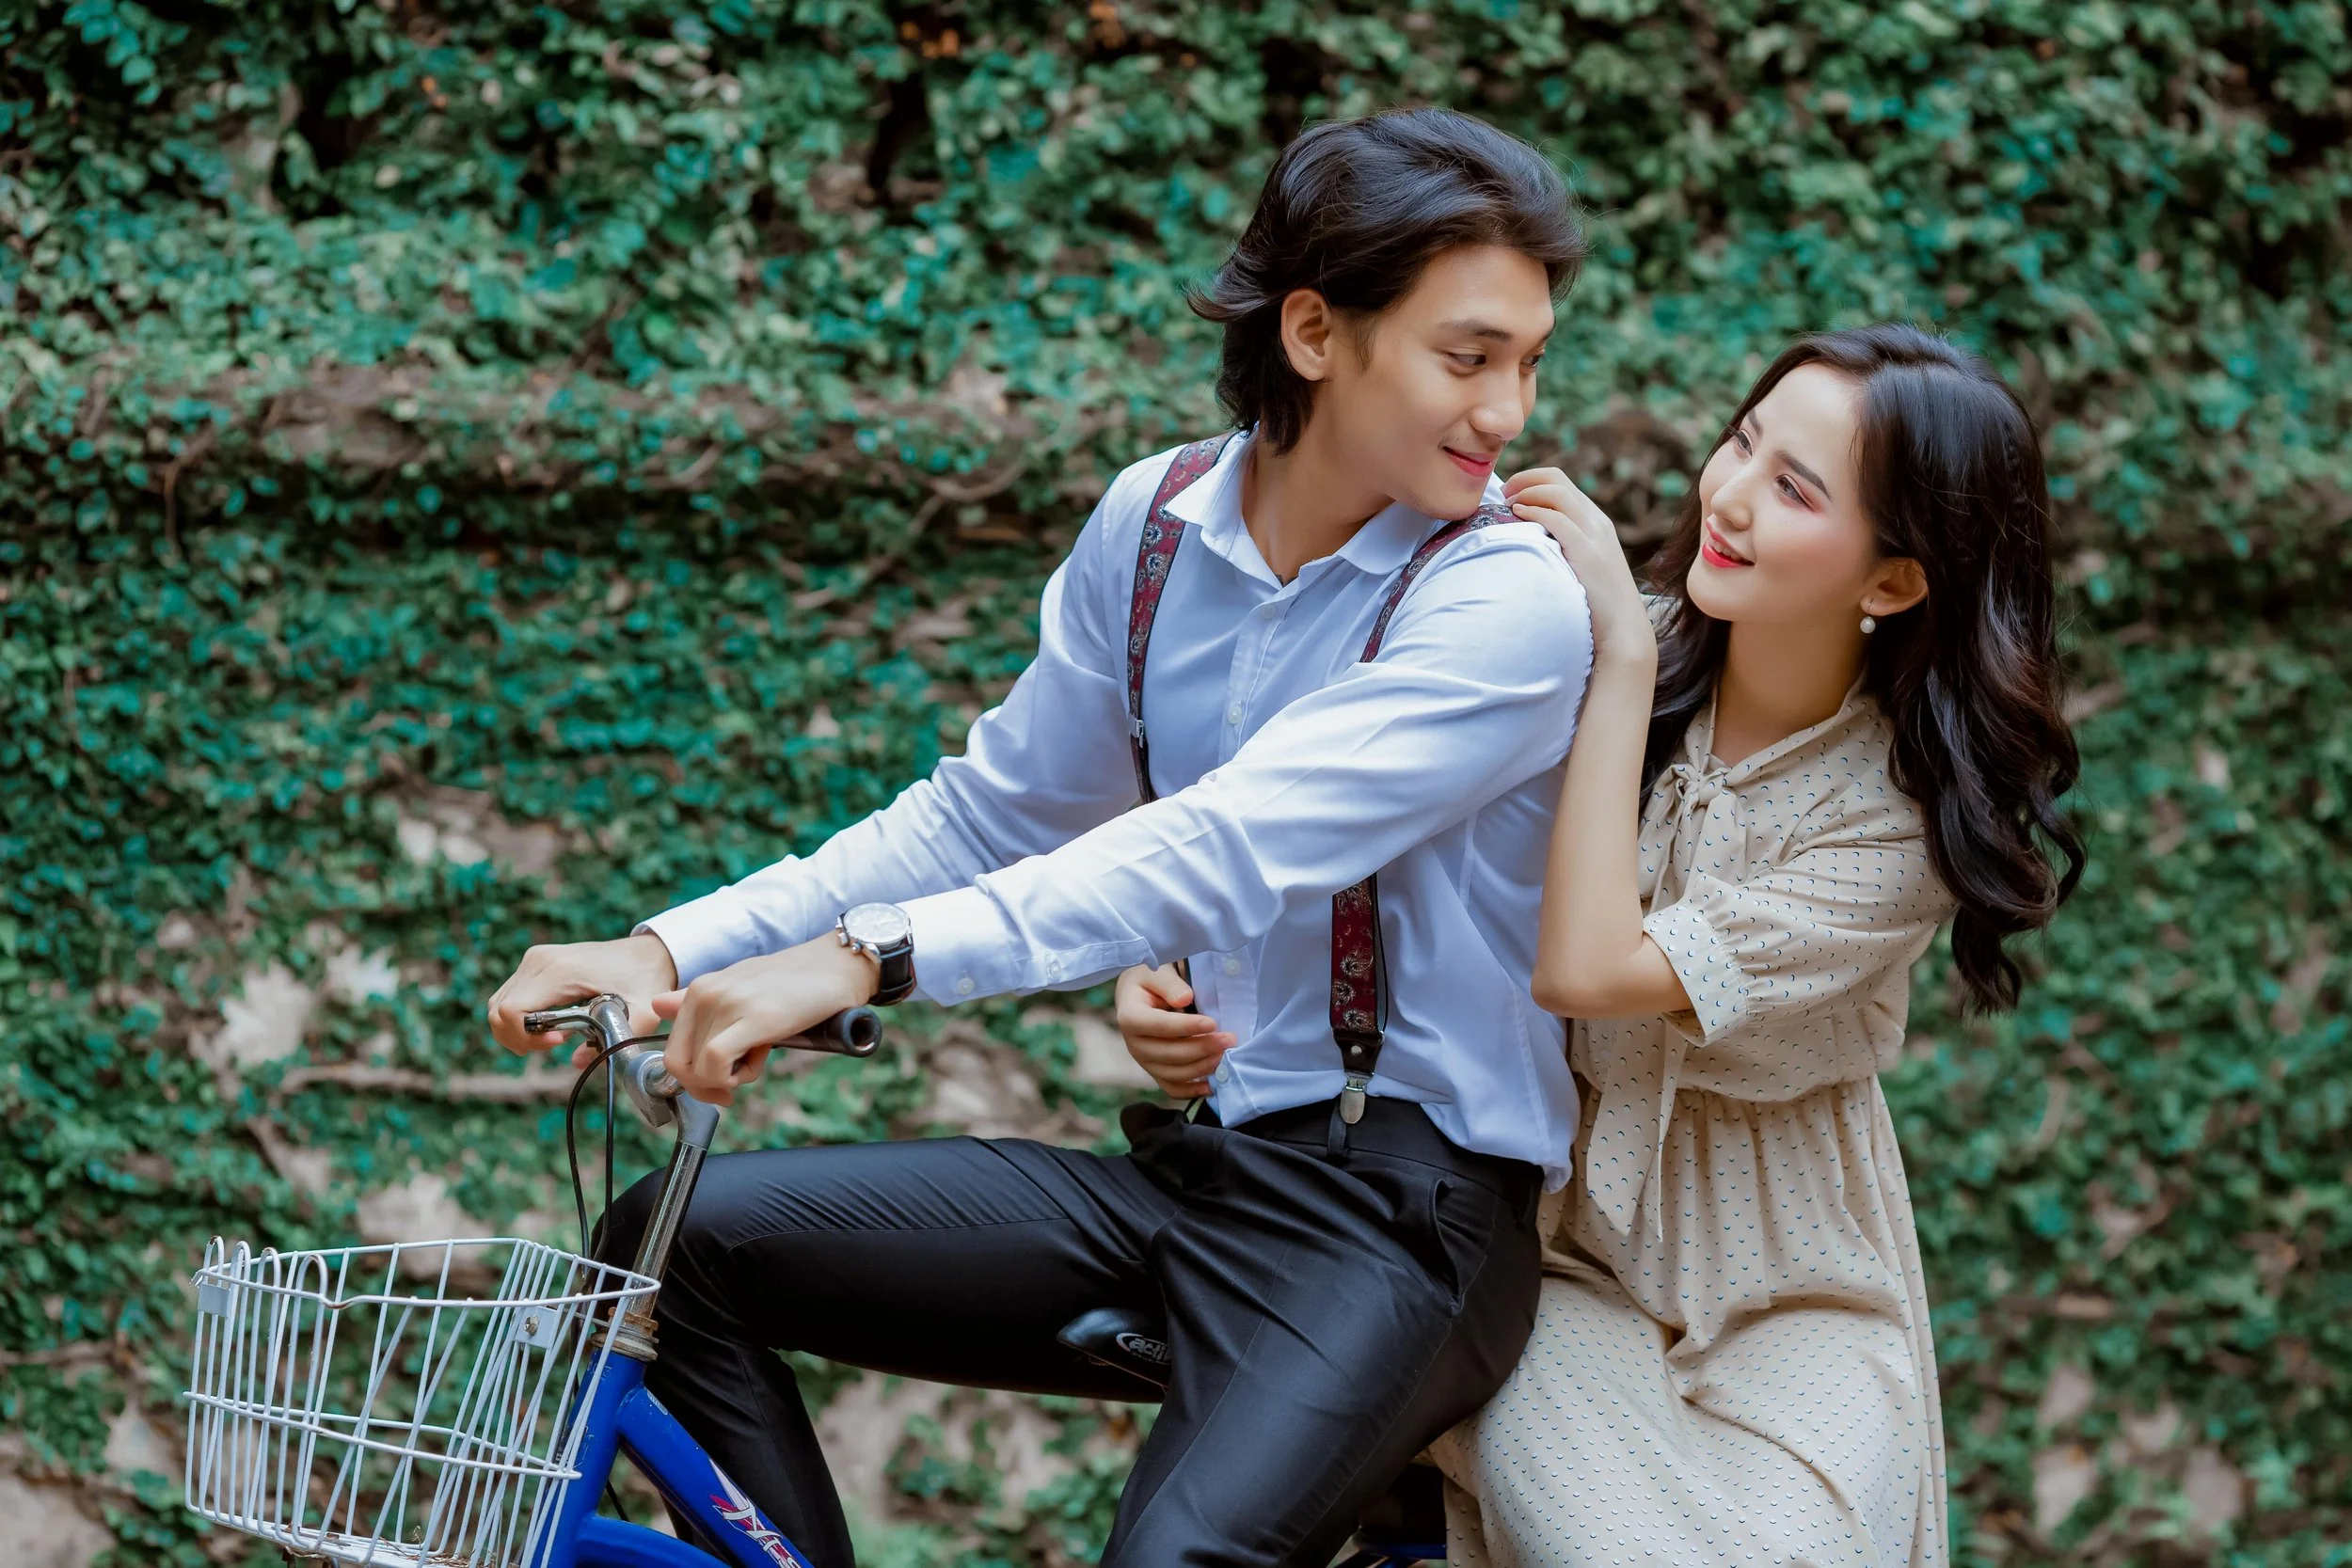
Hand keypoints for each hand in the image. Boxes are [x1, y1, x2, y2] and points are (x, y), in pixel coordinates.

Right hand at [486, 933, 677, 1057]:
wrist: (650, 952)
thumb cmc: (645, 981)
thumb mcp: (642, 1015)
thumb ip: (614, 1041)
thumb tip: (578, 1061)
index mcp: (560, 971)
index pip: (512, 1010)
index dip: (525, 1037)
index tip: (558, 1043)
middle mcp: (540, 961)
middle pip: (499, 1011)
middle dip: (519, 1039)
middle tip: (555, 1045)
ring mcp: (535, 959)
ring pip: (499, 1005)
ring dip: (517, 1030)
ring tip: (554, 1037)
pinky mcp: (536, 962)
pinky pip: (510, 996)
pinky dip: (520, 1018)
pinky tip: (551, 1026)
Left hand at [654, 937, 878, 1104]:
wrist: (838, 966)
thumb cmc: (794, 982)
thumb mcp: (740, 987)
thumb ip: (697, 999)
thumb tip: (658, 1004)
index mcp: (700, 988)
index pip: (671, 1049)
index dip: (689, 1079)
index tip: (716, 1086)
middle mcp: (706, 993)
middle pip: (678, 1063)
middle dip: (703, 1088)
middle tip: (730, 1090)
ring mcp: (728, 1004)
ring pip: (699, 1068)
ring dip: (728, 1080)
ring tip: (756, 1061)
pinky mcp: (754, 1018)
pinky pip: (717, 1062)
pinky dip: (732, 1077)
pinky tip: (758, 1063)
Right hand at [1115, 963, 1233, 1100]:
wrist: (1136, 995)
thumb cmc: (1149, 980)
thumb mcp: (1156, 972)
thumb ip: (1169, 984)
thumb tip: (1185, 999)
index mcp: (1130, 1017)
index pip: (1159, 1026)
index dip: (1186, 1027)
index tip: (1212, 1023)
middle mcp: (1133, 1044)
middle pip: (1169, 1054)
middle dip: (1202, 1048)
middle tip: (1229, 1040)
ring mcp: (1143, 1061)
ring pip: (1174, 1073)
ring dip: (1202, 1067)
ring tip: (1226, 1056)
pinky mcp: (1154, 1071)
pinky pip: (1171, 1088)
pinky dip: (1191, 1091)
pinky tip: (1212, 1085)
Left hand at [1504, 467, 1655, 666]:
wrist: (1623, 629)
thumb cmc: (1596, 603)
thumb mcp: (1581, 566)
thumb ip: (1563, 548)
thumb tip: (1530, 543)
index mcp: (1595, 522)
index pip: (1561, 482)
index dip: (1532, 479)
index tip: (1510, 492)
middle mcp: (1597, 522)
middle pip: (1558, 480)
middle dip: (1525, 479)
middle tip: (1503, 492)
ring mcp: (1594, 535)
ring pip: (1558, 493)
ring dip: (1527, 492)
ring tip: (1507, 503)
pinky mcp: (1587, 553)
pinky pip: (1557, 520)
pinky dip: (1534, 511)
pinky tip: (1517, 515)